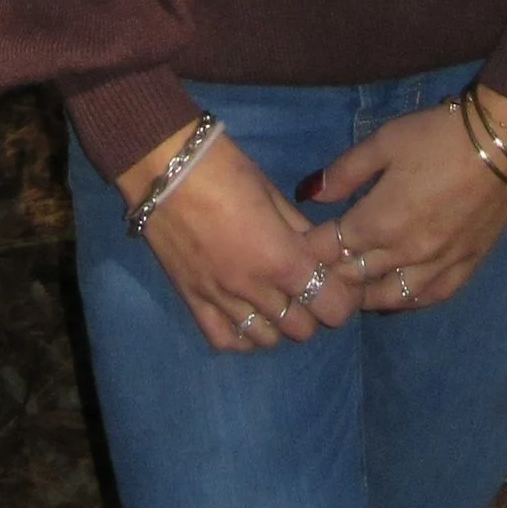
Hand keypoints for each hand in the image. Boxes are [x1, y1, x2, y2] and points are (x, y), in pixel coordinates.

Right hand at [115, 123, 365, 353]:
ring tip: (277, 298)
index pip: (330, 305)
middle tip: (308, 286)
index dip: (341, 297)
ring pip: (266, 339)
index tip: (339, 283)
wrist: (164, 167)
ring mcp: (220, 299)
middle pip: (301, 329)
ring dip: (279, 323)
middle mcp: (253, 289)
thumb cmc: (226, 169)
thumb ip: (299, 231)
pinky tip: (247, 316)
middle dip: (312, 310)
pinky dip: (242, 336)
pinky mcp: (191, 301)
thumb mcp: (273, 194)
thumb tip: (318, 251)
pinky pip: (224, 340)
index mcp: (280, 258)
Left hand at [310, 87, 506, 313]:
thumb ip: (344, 172)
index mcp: (378, 221)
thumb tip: (308, 193)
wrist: (506, 143)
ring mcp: (435, 266)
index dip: (306, 250)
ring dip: (361, 294)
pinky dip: (403, 300)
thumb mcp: (385, 141)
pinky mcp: (463, 268)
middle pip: (352, 278)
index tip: (293, 246)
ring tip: (347, 288)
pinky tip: (392, 295)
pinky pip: (426, 298)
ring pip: (386, 297)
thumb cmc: (439, 135)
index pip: (328, 250)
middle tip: (312, 273)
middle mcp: (403, 254)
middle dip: (328, 275)